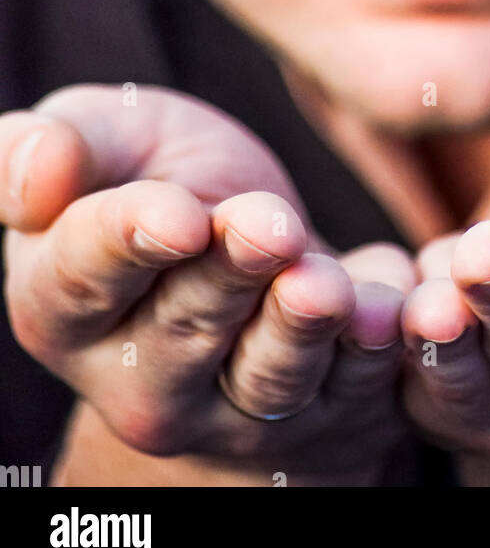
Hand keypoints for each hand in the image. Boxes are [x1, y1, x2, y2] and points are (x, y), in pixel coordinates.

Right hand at [0, 85, 415, 483]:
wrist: (251, 234)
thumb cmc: (158, 174)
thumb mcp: (104, 137)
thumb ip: (53, 146)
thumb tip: (38, 176)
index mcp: (66, 304)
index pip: (86, 277)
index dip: (131, 243)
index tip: (178, 215)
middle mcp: (141, 378)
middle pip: (185, 327)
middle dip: (231, 275)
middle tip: (270, 226)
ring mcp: (234, 407)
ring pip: (269, 375)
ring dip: (301, 329)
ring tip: (327, 285)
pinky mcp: (323, 410)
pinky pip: (355, 389)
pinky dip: (377, 354)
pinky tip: (393, 310)